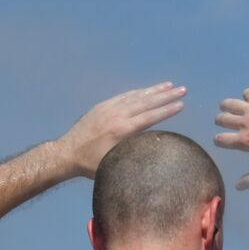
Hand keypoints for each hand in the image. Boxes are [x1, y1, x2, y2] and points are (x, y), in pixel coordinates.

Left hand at [57, 82, 187, 178]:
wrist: (65, 153)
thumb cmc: (90, 164)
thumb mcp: (114, 164)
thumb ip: (132, 157)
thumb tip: (154, 154)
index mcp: (121, 130)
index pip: (149, 117)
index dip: (166, 110)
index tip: (181, 104)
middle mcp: (116, 115)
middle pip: (146, 102)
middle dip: (166, 95)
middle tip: (183, 89)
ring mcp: (108, 108)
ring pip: (135, 96)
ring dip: (154, 90)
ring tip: (170, 85)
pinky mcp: (102, 107)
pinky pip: (124, 96)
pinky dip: (138, 92)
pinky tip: (147, 90)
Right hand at [214, 88, 248, 189]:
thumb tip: (237, 186)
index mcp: (245, 141)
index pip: (221, 139)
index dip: (219, 140)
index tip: (221, 140)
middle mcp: (245, 123)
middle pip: (223, 119)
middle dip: (221, 121)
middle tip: (223, 121)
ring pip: (231, 103)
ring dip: (227, 106)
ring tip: (228, 107)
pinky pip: (248, 92)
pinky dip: (247, 96)